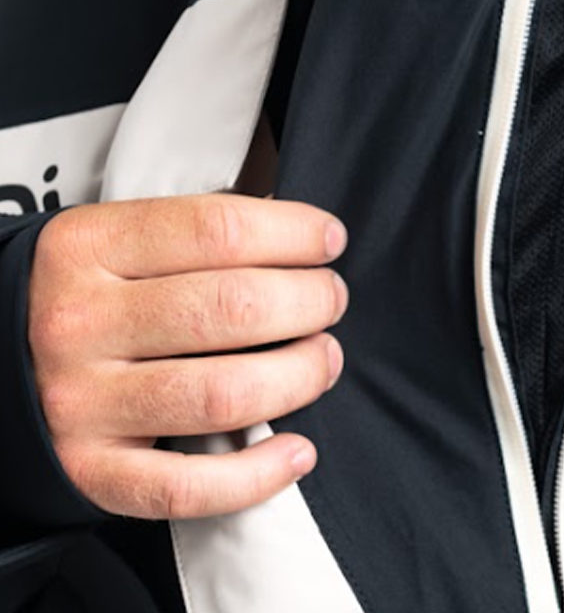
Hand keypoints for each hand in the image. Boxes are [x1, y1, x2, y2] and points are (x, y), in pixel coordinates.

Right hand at [27, 195, 349, 519]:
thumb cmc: (81, 293)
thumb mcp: (117, 238)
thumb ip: (198, 232)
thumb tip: (302, 237)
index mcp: (91, 247)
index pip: (218, 230)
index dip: (295, 234)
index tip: (329, 241)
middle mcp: (80, 322)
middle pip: (231, 309)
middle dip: (310, 302)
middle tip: (330, 300)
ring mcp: (81, 402)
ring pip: (222, 394)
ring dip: (300, 375)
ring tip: (323, 358)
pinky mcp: (89, 469)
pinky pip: (185, 486)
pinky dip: (256, 474)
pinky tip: (296, 450)